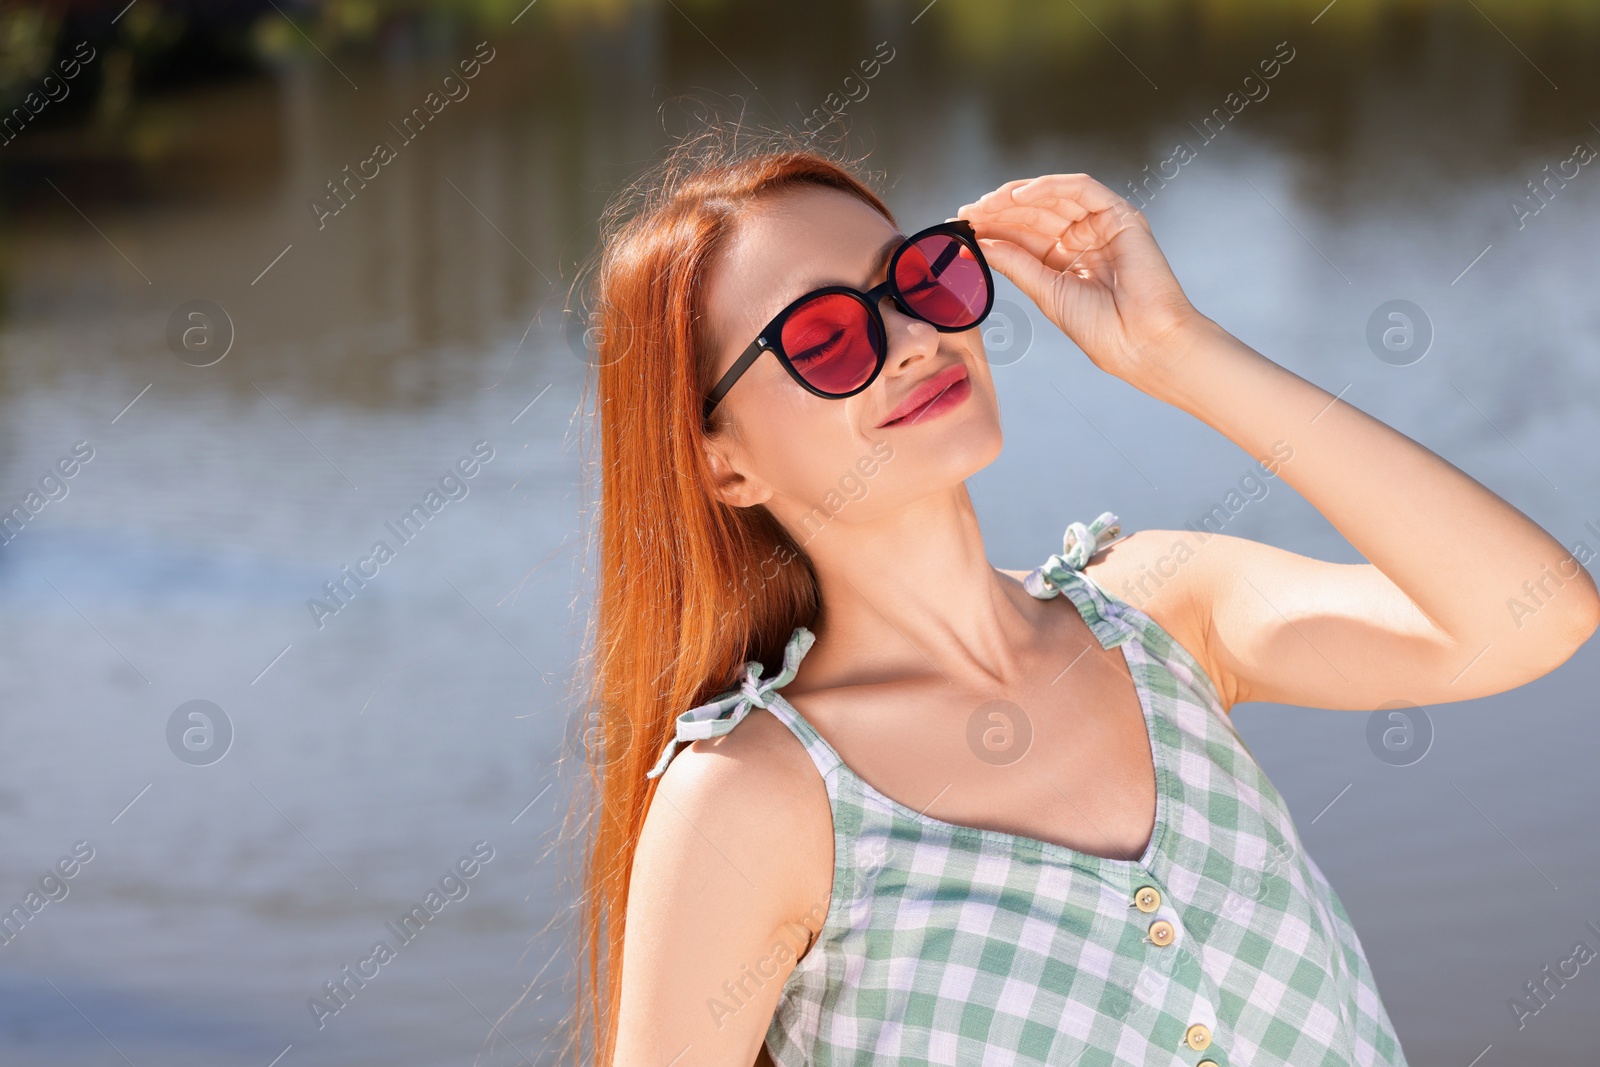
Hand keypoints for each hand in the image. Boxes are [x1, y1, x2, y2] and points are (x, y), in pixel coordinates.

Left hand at [956, 173, 1206, 387]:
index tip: (960, 228)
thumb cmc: (1103, 330)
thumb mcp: (1046, 292)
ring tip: (985, 205)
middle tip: (966, 214)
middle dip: (998, 211)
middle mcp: (1083, 239)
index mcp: (1065, 261)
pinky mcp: (1120, 215)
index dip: (992, 229)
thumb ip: (1016, 263)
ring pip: (1053, 197)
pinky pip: (1081, 189)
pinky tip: (1018, 196)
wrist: (1142, 342)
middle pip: (1034, 213)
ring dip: (1016, 197)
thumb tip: (980, 244)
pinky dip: (1049, 187)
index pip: (1023, 235)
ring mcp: (1101, 225)